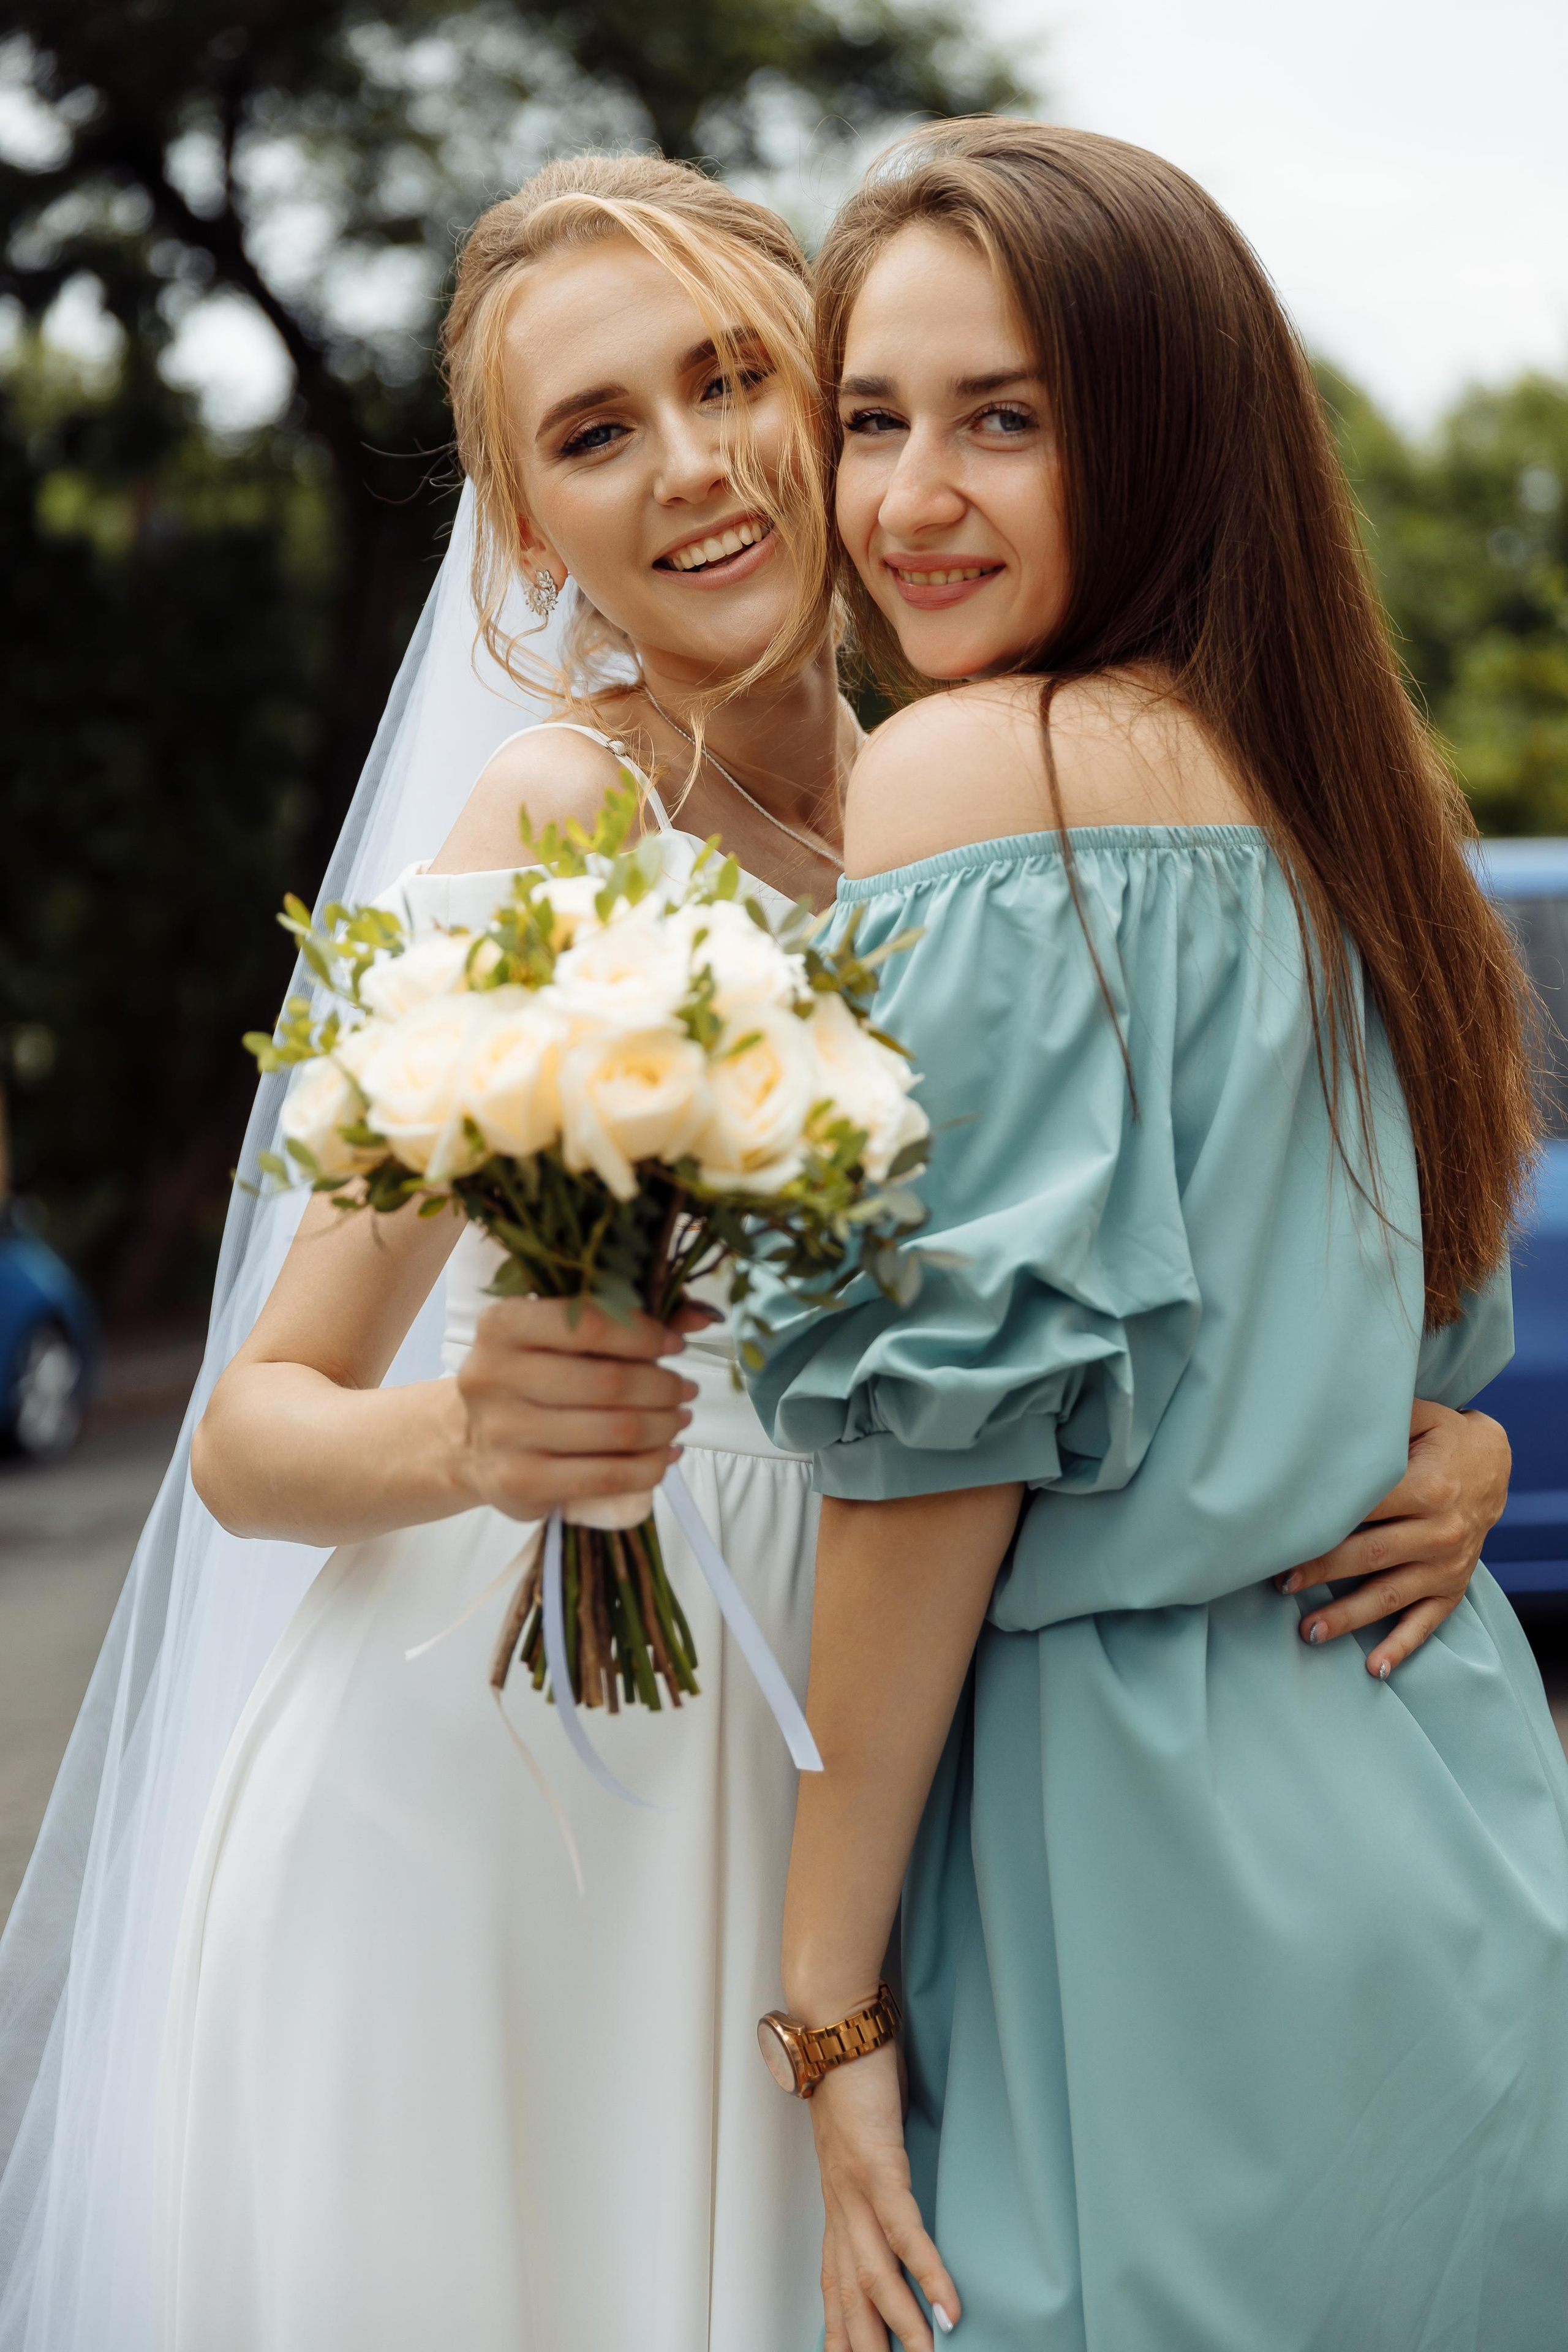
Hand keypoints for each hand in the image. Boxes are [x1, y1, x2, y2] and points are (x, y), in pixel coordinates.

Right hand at [455, 1295, 710, 1520]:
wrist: (472, 1443)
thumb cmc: (533, 1377)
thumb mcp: (564, 1338)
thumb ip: (629, 1320)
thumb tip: (703, 1316)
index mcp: (501, 1326)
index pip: (587, 1323)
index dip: (644, 1334)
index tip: (674, 1345)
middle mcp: (492, 1377)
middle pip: (609, 1382)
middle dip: (662, 1386)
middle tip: (684, 1390)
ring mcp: (503, 1434)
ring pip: (616, 1431)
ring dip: (664, 1426)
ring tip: (678, 1419)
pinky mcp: (520, 1484)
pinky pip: (608, 1476)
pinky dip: (650, 1466)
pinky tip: (664, 1454)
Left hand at [809, 2044, 958, 2351]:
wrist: (833, 2025)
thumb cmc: (852, 2074)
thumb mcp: (861, 2135)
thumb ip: (876, 2170)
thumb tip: (897, 2195)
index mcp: (837, 2200)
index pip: (834, 2280)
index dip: (839, 2326)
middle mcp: (840, 2203)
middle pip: (848, 2292)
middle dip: (863, 2343)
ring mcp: (855, 2187)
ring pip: (873, 2275)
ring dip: (899, 2325)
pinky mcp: (878, 2165)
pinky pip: (903, 2231)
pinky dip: (925, 2273)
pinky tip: (946, 2307)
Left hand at [1279, 1400, 1510, 1677]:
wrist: (1493, 1465)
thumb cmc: (1442, 1438)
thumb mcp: (1419, 1417)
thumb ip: (1376, 1422)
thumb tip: (1322, 1418)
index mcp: (1428, 1488)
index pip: (1365, 1509)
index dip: (1323, 1522)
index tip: (1281, 1535)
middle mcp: (1440, 1531)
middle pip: (1372, 1555)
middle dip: (1324, 1571)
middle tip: (1281, 1583)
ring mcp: (1447, 1564)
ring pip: (1392, 1595)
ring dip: (1350, 1616)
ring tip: (1309, 1631)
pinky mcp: (1452, 1587)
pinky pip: (1427, 1622)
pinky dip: (1402, 1647)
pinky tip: (1375, 1668)